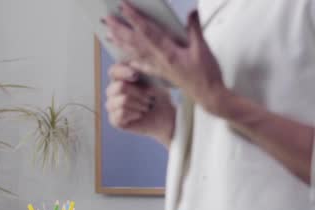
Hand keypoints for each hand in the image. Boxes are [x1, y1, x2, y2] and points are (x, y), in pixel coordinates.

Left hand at [104, 2, 227, 115]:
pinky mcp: (160, 73)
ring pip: (134, 52)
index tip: (123, 7)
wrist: (208, 95)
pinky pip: (141, 64)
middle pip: (135, 42)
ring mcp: (158, 67)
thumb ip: (194, 29)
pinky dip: (132, 59)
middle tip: (106, 19)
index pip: (147, 31)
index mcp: (168, 52)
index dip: (134, 18)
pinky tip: (125, 57)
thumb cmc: (206, 74)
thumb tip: (191, 11)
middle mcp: (159, 60)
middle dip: (119, 29)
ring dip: (120, 42)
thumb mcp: (203, 48)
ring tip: (108, 34)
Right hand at [106, 63, 175, 145]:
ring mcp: (112, 106)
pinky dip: (135, 114)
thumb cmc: (159, 96)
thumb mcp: (154, 79)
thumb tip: (134, 62)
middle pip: (120, 87)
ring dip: (139, 104)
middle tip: (149, 98)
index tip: (136, 76)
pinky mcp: (114, 120)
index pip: (113, 71)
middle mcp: (113, 91)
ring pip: (122, 101)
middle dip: (139, 93)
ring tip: (146, 107)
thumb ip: (144, 68)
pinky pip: (121, 114)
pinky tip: (139, 115)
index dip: (122, 72)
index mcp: (121, 78)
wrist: (166, 116)